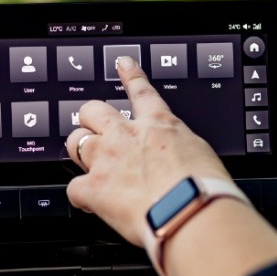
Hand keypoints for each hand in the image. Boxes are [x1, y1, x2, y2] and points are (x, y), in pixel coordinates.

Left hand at [65, 56, 230, 246]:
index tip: (123, 64)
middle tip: (94, 127)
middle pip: (93, 110)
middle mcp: (127, 136)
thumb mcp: (200, 155)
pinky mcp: (94, 189)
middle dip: (91, 117)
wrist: (190, 211)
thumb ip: (179, 150)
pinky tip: (91, 203)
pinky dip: (82, 197)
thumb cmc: (203, 188)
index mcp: (159, 125)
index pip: (141, 91)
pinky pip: (74, 188)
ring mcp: (106, 159)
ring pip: (75, 141)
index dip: (131, 75)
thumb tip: (174, 158)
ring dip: (79, 150)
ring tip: (87, 163)